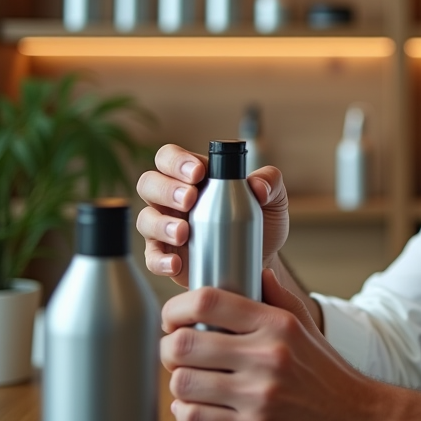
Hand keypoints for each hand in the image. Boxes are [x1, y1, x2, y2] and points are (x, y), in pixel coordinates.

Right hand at [136, 144, 289, 286]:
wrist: (263, 260)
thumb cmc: (263, 222)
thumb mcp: (274, 197)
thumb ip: (271, 181)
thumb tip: (257, 185)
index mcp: (194, 176)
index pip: (170, 158)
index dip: (176, 161)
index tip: (198, 173)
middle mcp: (173, 198)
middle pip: (149, 183)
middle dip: (166, 189)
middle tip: (190, 199)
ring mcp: (166, 227)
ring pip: (145, 218)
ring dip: (160, 223)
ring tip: (184, 233)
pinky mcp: (167, 256)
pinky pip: (151, 257)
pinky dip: (159, 260)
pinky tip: (176, 263)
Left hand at [161, 270, 385, 420]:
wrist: (353, 419)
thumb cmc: (324, 371)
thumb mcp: (305, 326)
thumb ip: (279, 296)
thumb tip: (256, 272)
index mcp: (276, 324)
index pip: (208, 301)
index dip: (176, 308)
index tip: (173, 319)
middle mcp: (267, 356)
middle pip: (184, 343)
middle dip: (168, 348)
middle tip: (174, 352)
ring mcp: (258, 396)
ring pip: (183, 383)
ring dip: (178, 382)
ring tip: (190, 380)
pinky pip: (193, 418)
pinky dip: (186, 412)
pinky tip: (197, 405)